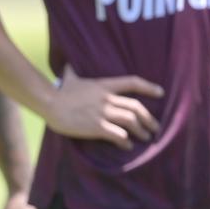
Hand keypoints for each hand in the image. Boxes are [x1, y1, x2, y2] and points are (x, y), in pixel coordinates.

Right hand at [44, 67, 161, 149]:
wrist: (49, 103)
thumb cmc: (59, 92)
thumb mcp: (68, 78)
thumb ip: (72, 72)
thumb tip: (66, 63)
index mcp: (103, 86)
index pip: (131, 82)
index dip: (148, 87)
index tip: (160, 92)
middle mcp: (106, 99)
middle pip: (136, 107)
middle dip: (149, 118)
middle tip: (154, 127)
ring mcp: (102, 113)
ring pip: (131, 121)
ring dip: (141, 131)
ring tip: (145, 137)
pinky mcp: (96, 127)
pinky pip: (118, 135)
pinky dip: (126, 141)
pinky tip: (127, 145)